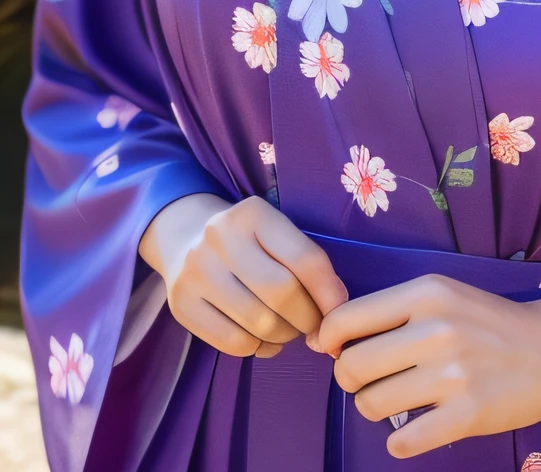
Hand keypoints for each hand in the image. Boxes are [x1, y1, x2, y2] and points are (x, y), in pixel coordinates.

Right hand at [139, 192, 347, 358]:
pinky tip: (263, 337)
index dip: (330, 293)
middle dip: (307, 318)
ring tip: (288, 329)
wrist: (185, 238)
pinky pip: (233, 343)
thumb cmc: (249, 241)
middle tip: (313, 325)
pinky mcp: (181, 305)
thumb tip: (334, 318)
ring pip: (258, 323)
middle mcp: (219, 237)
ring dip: (285, 335)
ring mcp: (196, 271)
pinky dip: (258, 348)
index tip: (339, 312)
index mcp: (253, 213)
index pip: (305, 259)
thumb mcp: (276, 233)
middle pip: (281, 293)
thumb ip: (307, 264)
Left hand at [319, 274, 540, 457]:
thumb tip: (328, 339)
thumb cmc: (488, 321)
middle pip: (352, 367)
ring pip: (372, 404)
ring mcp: (453, 374)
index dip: (329, 340)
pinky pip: (404, 441)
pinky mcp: (468, 414)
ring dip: (375, 409)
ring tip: (398, 401)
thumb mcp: (443, 295)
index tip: (335, 351)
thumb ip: (392, 311)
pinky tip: (416, 428)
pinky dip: (400, 441)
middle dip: (350, 380)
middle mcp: (436, 329)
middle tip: (370, 381)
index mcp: (427, 293)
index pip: (347, 319)